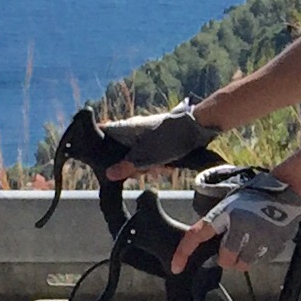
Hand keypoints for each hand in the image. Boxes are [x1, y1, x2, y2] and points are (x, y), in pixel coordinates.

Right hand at [103, 99, 219, 177]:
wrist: (198, 127)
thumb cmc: (171, 138)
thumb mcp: (148, 156)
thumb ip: (128, 165)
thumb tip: (109, 173)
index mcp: (126, 128)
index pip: (104, 134)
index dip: (102, 150)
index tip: (108, 164)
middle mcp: (134, 128)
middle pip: (121, 151)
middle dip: (132, 165)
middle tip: (143, 172)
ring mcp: (146, 132)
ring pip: (137, 154)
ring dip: (148, 165)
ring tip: (161, 168)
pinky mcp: (159, 137)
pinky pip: (151, 153)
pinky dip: (158, 161)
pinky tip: (167, 166)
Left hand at [175, 169, 300, 272]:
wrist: (288, 191)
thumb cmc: (257, 196)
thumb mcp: (231, 204)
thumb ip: (220, 224)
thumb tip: (211, 247)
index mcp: (225, 214)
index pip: (196, 235)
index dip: (183, 253)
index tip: (176, 268)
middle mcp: (239, 227)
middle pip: (225, 260)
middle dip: (228, 257)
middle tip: (237, 244)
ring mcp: (258, 238)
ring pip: (243, 264)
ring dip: (244, 258)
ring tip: (252, 241)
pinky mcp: (274, 245)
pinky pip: (260, 261)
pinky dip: (260, 255)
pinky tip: (265, 239)